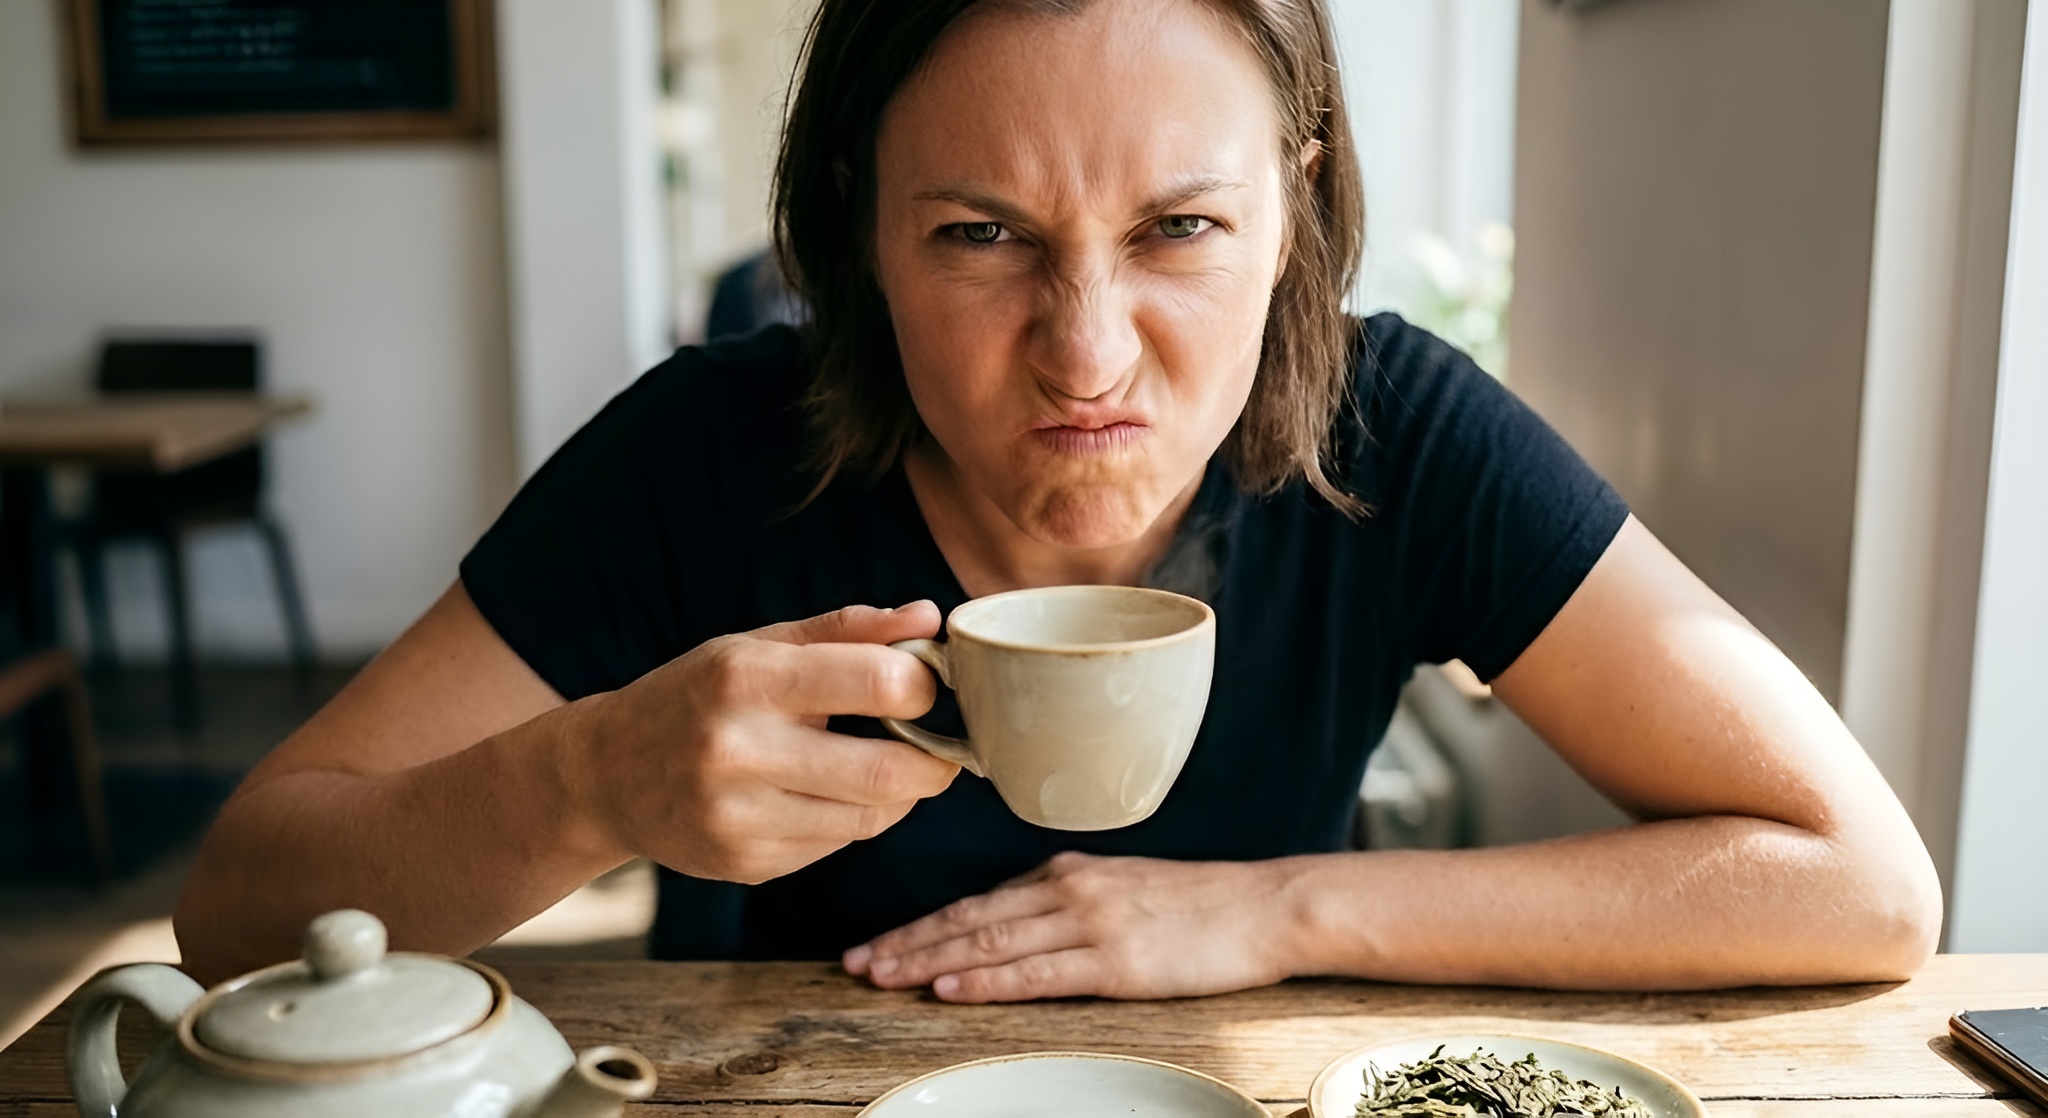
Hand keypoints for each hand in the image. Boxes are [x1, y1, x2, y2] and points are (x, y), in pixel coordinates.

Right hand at [568, 602, 959, 883]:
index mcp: (747, 680)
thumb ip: (847, 630)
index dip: (925, 688)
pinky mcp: (745, 862)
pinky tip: (826, 794)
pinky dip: (853, 819)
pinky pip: (836, 845)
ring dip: (898, 794)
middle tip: (939, 745)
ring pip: (870, 817)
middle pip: (888, 770)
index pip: (880, 684)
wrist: (604, 774)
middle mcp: (739, 751)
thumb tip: (927, 618)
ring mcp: (739, 816)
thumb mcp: (758, 646)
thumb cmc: (696, 697)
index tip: (926, 688)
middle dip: (934, 760)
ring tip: (881, 764)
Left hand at [843, 852, 1304, 1001]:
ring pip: (990, 943)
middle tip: (855, 962)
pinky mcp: (1116, 961)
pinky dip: (987, 981)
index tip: (877, 943)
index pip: (977, 902)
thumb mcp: (1122, 888)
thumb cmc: (1202, 905)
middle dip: (906, 942)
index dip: (921, 925)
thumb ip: (1066, 901)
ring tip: (882, 976)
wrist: (1266, 906)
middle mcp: (1068, 889)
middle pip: (969, 919)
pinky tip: (951, 989)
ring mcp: (1090, 923)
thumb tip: (1014, 922)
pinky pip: (1037, 973)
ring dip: (928, 961)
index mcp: (1067, 872)